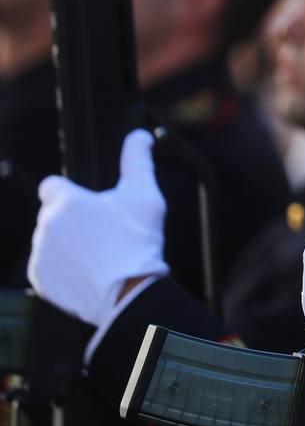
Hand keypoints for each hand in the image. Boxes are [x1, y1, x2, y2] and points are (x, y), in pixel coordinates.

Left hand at [27, 130, 168, 327]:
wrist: (128, 291)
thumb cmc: (137, 239)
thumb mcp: (144, 193)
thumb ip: (137, 159)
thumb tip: (140, 135)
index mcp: (65, 201)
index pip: (52, 186)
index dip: (69, 192)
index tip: (86, 205)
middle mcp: (46, 225)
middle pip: (54, 216)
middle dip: (73, 222)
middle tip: (103, 234)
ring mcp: (40, 253)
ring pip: (51, 241)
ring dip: (69, 245)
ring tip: (100, 256)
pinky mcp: (39, 279)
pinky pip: (49, 268)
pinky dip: (65, 269)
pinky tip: (90, 272)